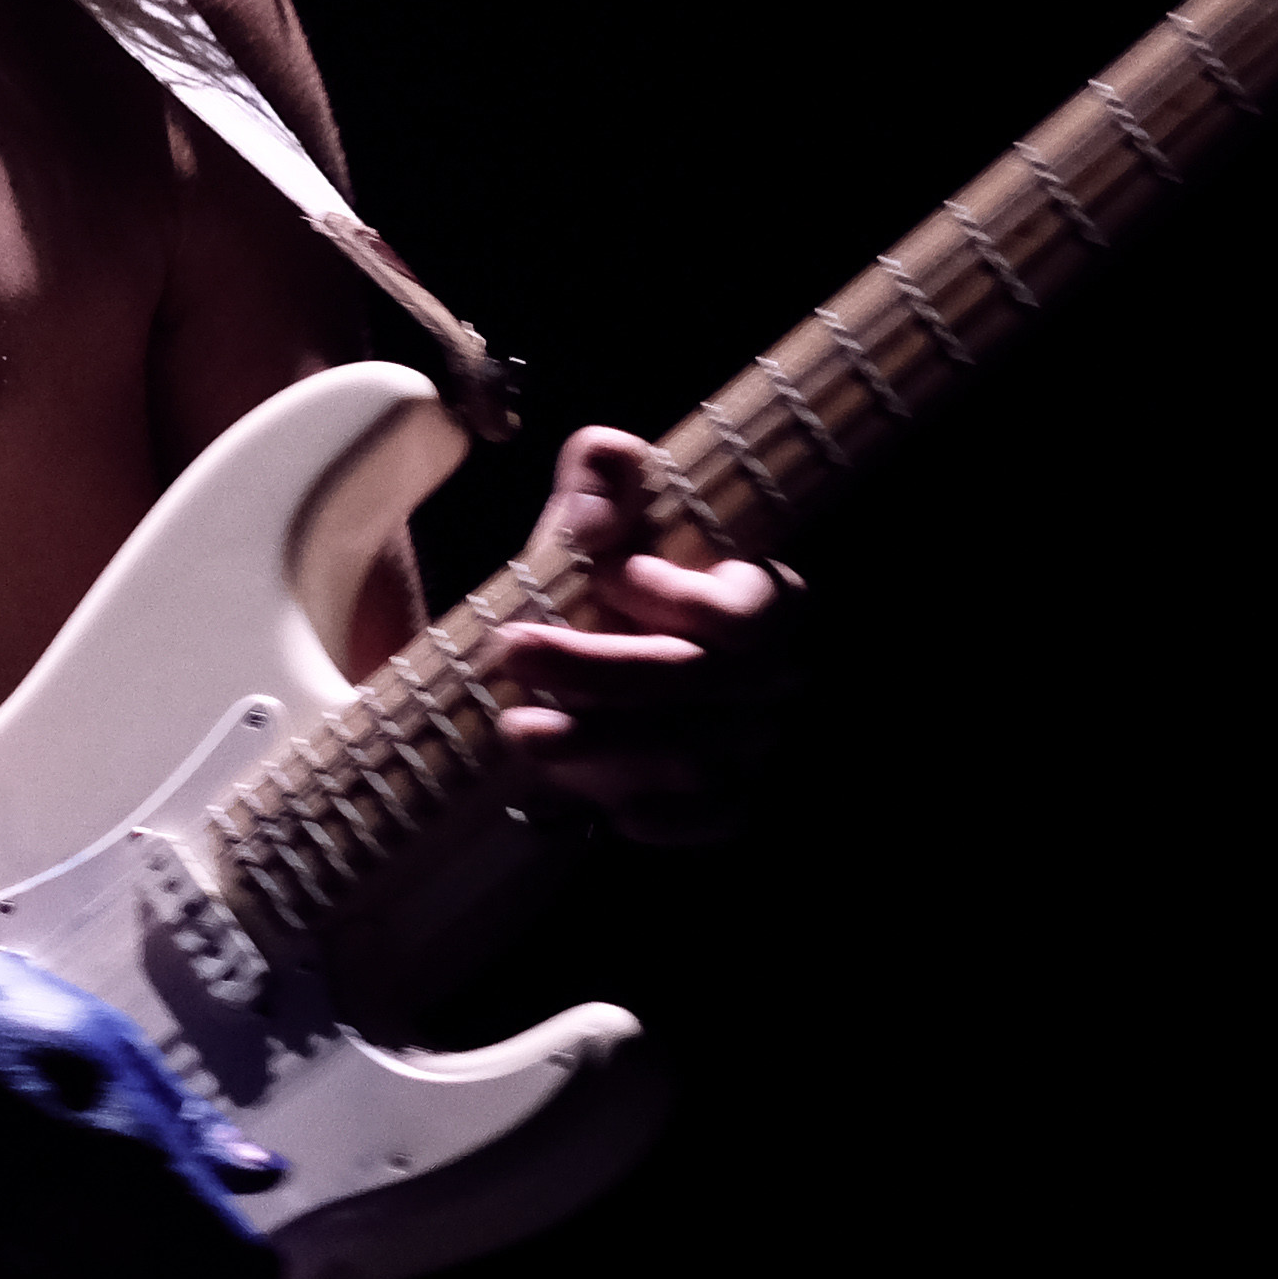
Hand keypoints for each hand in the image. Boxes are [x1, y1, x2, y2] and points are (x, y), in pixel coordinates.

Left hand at [479, 427, 800, 843]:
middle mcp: (768, 674)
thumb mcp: (583, 536)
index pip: (747, 611)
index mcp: (756, 596)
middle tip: (508, 651)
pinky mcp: (725, 800)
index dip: (681, 599)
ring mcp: (750, 742)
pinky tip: (606, 807)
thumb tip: (609, 459)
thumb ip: (596, 489)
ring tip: (516, 728)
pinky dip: (666, 817)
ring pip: (698, 756)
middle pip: (707, 684)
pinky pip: (719, 819)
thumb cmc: (589, 596)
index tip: (605, 575)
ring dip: (602, 745)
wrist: (566, 688)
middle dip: (604, 669)